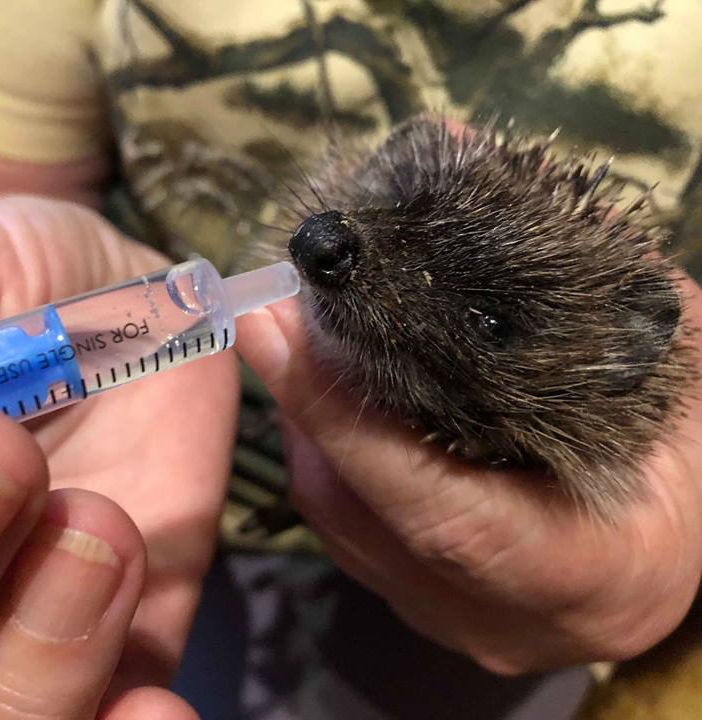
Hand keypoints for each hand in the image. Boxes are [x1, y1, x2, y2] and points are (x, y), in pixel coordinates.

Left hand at [236, 280, 701, 674]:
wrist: (675, 546)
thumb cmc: (686, 458)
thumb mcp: (673, 370)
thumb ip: (589, 293)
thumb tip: (466, 173)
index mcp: (580, 568)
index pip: (436, 509)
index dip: (343, 420)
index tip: (273, 326)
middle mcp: (500, 618)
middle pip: (360, 512)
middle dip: (302, 404)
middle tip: (272, 308)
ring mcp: (454, 623)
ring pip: (338, 525)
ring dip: (303, 426)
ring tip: (290, 339)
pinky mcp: (424, 608)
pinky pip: (344, 534)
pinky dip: (323, 456)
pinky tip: (321, 398)